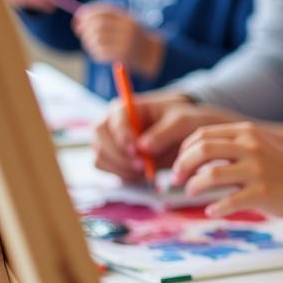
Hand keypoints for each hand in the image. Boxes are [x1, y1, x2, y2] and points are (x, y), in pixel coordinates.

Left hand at [72, 1, 163, 76]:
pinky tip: (97, 52)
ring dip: (88, 41)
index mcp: (128, 18)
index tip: (79, 17)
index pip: (104, 10)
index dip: (88, 12)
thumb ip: (105, 19)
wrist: (152, 53)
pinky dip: (94, 52)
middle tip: (79, 31)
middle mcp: (128, 29)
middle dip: (85, 28)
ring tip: (89, 43)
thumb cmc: (132, 36)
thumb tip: (78, 18)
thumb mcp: (124, 22)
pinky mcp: (122, 56)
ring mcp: (126, 42)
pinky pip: (100, 52)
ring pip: (97, 39)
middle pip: (99, 25)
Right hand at [93, 93, 232, 179]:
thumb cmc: (181, 121)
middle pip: (99, 139)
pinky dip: (123, 174)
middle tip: (142, 164)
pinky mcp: (112, 159)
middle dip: (120, 155)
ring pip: (100, 157)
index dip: (122, 135)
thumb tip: (143, 147)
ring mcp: (109, 142)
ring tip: (147, 168)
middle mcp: (111, 124)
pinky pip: (107, 170)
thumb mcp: (181, 122)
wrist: (183, 134)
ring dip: (122, 168)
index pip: (114, 119)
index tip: (137, 150)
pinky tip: (142, 172)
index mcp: (125, 108)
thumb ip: (164, 132)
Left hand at [171, 122, 282, 216]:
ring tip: (192, 194)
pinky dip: (215, 208)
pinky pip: (229, 201)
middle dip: (182, 166)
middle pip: (202, 150)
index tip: (179, 166)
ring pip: (211, 175)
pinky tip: (212, 211)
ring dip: (193, 187)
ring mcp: (257, 170)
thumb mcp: (256, 147)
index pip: (202, 135)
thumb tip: (190, 156)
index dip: (184, 151)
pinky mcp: (263, 193)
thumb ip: (229, 147)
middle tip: (177, 180)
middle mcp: (251, 147)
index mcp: (246, 132)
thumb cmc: (278, 169)